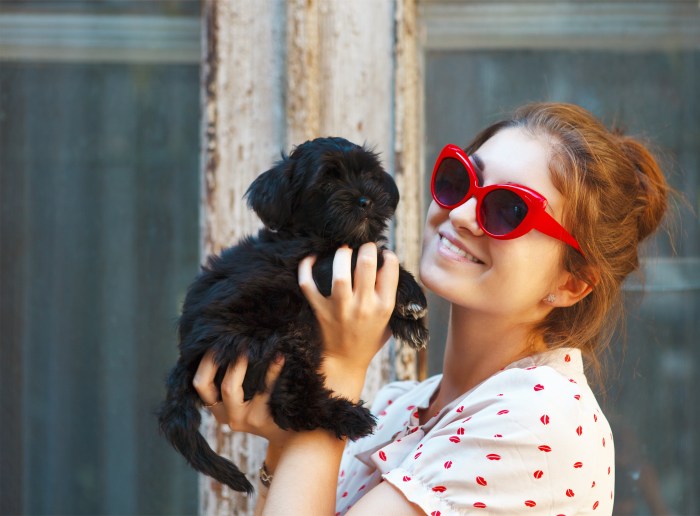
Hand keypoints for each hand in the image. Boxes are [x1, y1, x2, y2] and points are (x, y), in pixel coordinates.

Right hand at [193, 350, 288, 445]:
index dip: (204, 362)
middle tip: (229, 341)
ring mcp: (241, 419)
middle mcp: (225, 415)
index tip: (218, 342)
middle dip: (212, 360)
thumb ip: (236, 379)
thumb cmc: (265, 407)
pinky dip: (271, 371)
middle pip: (205, 385)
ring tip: (251, 345)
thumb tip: (235, 342)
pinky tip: (279, 357)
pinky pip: (263, 390)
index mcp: (217, 407)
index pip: (199, 384)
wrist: (288, 433)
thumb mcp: (245, 398)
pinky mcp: (259, 420)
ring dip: (237, 363)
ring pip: (229, 388)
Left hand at [298, 243, 398, 400]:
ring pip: (340, 273)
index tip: (383, 253)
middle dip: (366, 248)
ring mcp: (340, 308)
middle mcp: (363, 306)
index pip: (390, 270)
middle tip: (364, 246)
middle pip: (366, 266)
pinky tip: (311, 258)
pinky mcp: (320, 310)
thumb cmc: (369, 339)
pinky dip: (306, 268)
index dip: (387, 255)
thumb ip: (391, 296)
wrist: (345, 363)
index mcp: (384, 307)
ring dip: (342, 254)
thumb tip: (389, 266)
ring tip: (343, 250)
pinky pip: (308, 285)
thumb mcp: (389, 321)